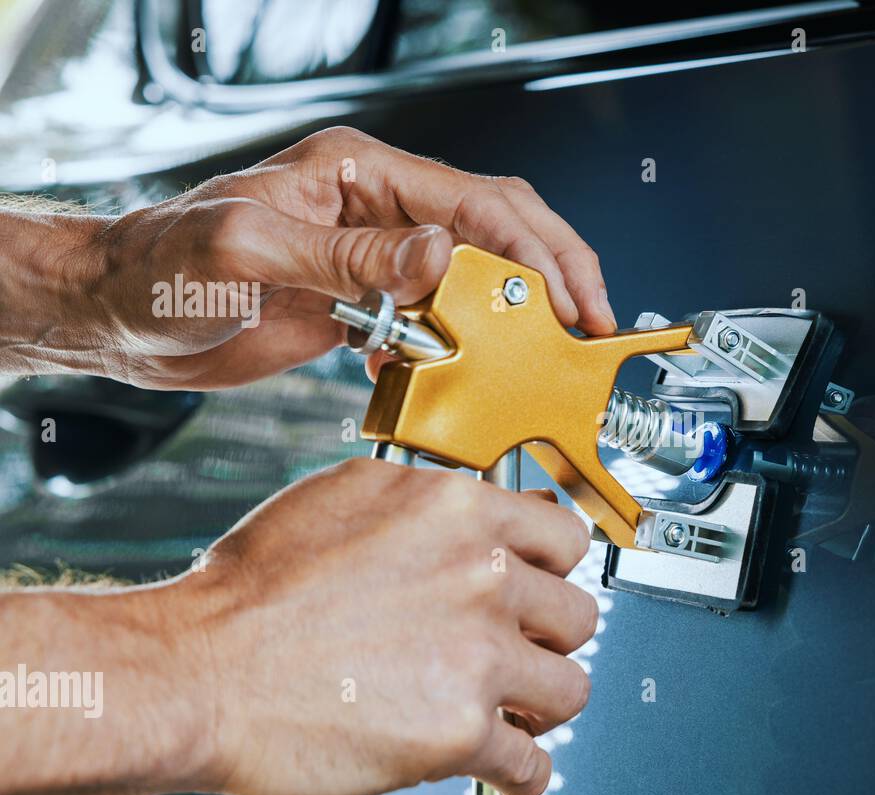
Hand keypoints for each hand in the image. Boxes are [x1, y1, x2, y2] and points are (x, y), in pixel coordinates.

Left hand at [34, 126, 615, 388]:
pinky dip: (459, 348)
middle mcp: (375, 210)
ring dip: (511, 316)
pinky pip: (433, 320)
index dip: (533, 250)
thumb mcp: (248, 252)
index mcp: (357, 173)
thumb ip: (348, 254)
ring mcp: (372, 259)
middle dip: (549, 274)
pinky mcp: (360, 305)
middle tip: (590, 322)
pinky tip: (466, 375)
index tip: (570, 297)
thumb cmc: (160, 266)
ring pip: (472, 277)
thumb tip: (442, 254)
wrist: (118, 315)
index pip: (473, 201)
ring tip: (548, 356)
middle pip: (493, 229)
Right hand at [173, 457, 595, 794]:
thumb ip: (423, 499)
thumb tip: (466, 509)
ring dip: (543, 703)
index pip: (564, 537)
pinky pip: (531, 762)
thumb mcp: (343, 495)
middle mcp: (483, 576)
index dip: (553, 569)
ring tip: (516, 708)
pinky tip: (507, 769)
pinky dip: (523, 772)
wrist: (199, 672)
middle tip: (521, 650)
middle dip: (548, 637)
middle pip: (577, 614)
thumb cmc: (251, 591)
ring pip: (569, 688)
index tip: (547, 586)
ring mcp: (478, 655)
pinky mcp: (461, 731)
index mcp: (459, 512)